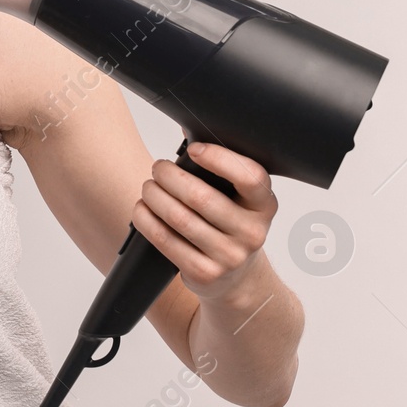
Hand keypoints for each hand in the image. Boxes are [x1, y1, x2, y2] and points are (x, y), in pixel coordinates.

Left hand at [131, 142, 278, 305]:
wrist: (236, 279)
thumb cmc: (229, 225)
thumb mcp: (238, 199)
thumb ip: (222, 169)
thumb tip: (187, 127)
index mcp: (264, 205)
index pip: (250, 177)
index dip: (218, 159)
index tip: (193, 149)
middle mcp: (252, 232)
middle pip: (202, 198)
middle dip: (170, 177)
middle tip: (157, 168)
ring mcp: (230, 256)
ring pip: (180, 219)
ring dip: (155, 197)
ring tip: (148, 187)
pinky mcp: (206, 273)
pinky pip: (166, 242)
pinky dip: (147, 221)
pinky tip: (141, 210)